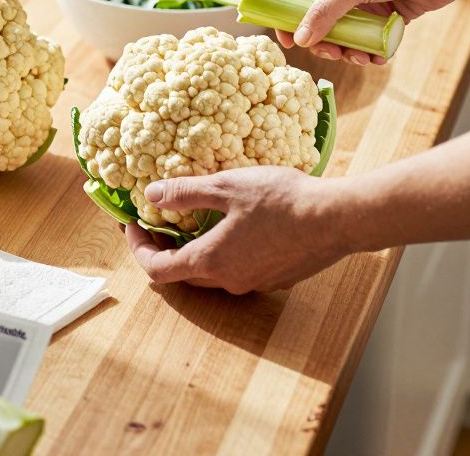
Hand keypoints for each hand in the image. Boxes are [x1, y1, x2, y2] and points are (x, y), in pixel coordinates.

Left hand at [125, 167, 348, 293]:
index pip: (156, 269)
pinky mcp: (274, 278)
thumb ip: (185, 193)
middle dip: (165, 249)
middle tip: (160, 221)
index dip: (138, 248)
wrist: (337, 219)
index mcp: (210, 260)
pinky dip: (224, 253)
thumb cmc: (282, 200)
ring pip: (211, 273)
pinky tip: (234, 226)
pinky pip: (238, 270)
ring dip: (195, 251)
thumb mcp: (226, 187)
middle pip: (182, 274)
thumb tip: (152, 195)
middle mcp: (228, 280)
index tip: (133, 225)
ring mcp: (253, 282)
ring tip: (195, 221)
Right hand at [277, 0, 469, 64]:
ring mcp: (364, 0)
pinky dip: (370, 50)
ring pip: (344, 33)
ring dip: (349, 50)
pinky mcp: (384, 14)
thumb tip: (301, 38)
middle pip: (319, 20)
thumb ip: (326, 12)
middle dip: (325, 41)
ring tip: (361, 58)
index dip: (289, 19)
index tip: (289, 43)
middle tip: (333, 54)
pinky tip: (377, 56)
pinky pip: (368, 38)